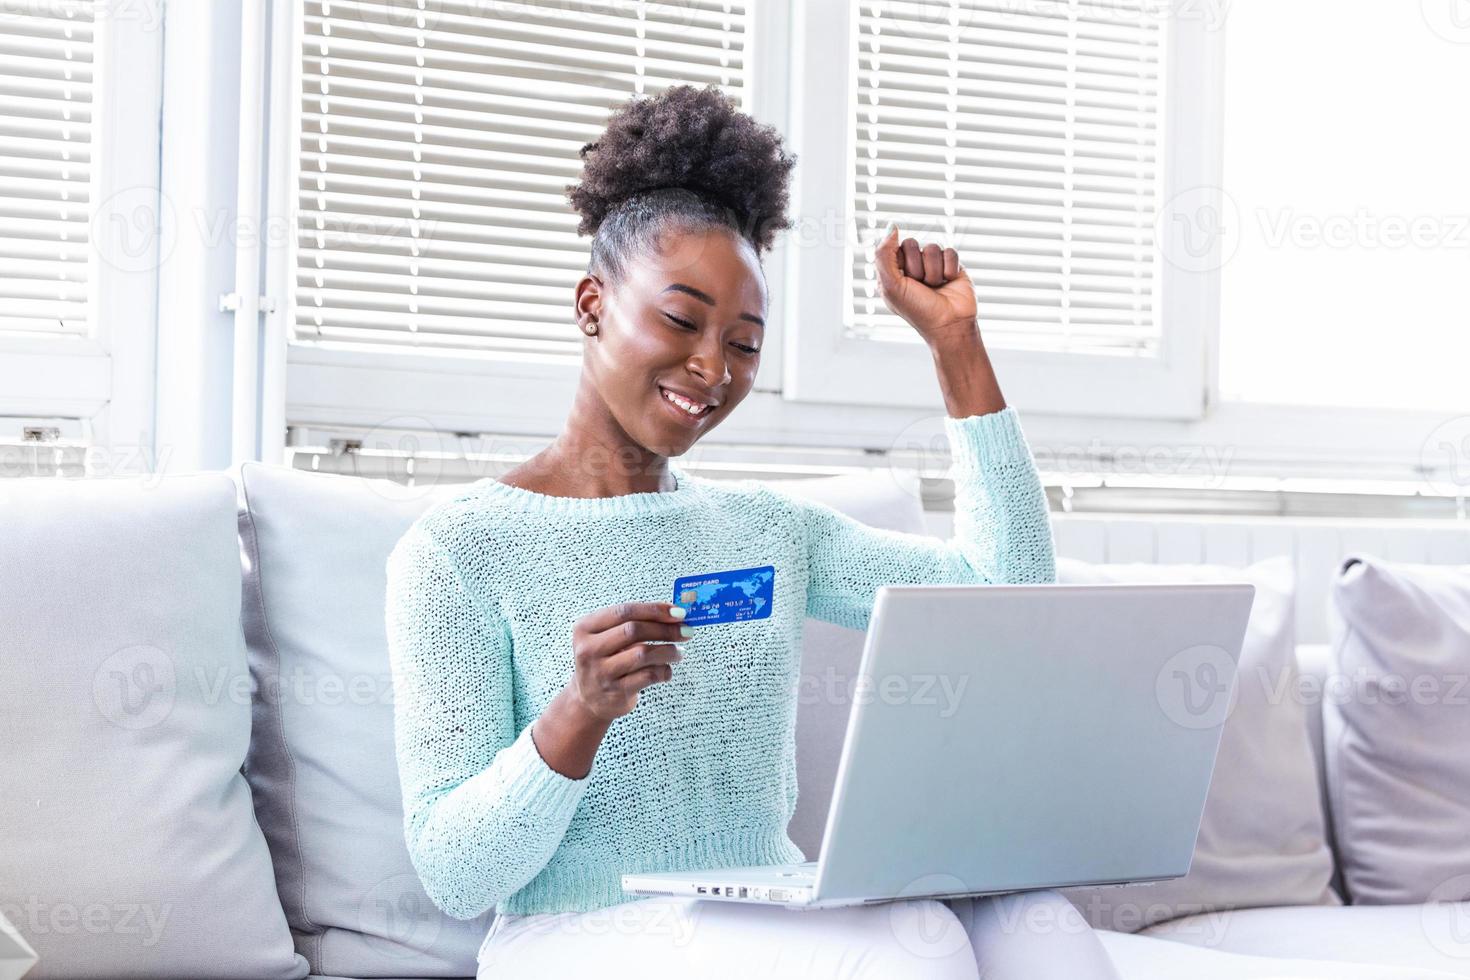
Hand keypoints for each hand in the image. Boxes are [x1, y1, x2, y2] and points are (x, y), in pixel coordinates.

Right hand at [566, 601, 688, 722]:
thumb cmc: (605, 660)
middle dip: (665, 629)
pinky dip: (664, 670)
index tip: (678, 611)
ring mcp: (601, 672)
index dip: (654, 610)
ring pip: (643, 653)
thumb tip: (675, 613)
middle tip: (686, 631)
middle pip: (633, 630)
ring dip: (668, 651)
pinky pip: (648, 676)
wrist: (588, 700)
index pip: (624, 611)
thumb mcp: (606, 637)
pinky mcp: (615, 692)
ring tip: (678, 652)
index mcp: (585, 628)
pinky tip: (667, 669)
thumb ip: (634, 623)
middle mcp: (588, 649)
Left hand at [874, 223, 979, 348]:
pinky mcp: (951, 265)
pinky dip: (949, 269)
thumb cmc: (918, 310)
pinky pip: (949, 251)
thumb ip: (884, 255)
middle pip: (912, 244)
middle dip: (917, 267)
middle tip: (921, 286)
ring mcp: (932, 265)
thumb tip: (892, 226)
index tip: (904, 281)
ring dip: (933, 271)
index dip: (900, 263)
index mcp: (892, 272)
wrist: (949, 325)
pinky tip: (948, 282)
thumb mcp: (891, 286)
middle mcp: (911, 267)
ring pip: (932, 247)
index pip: (892, 247)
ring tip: (935, 287)